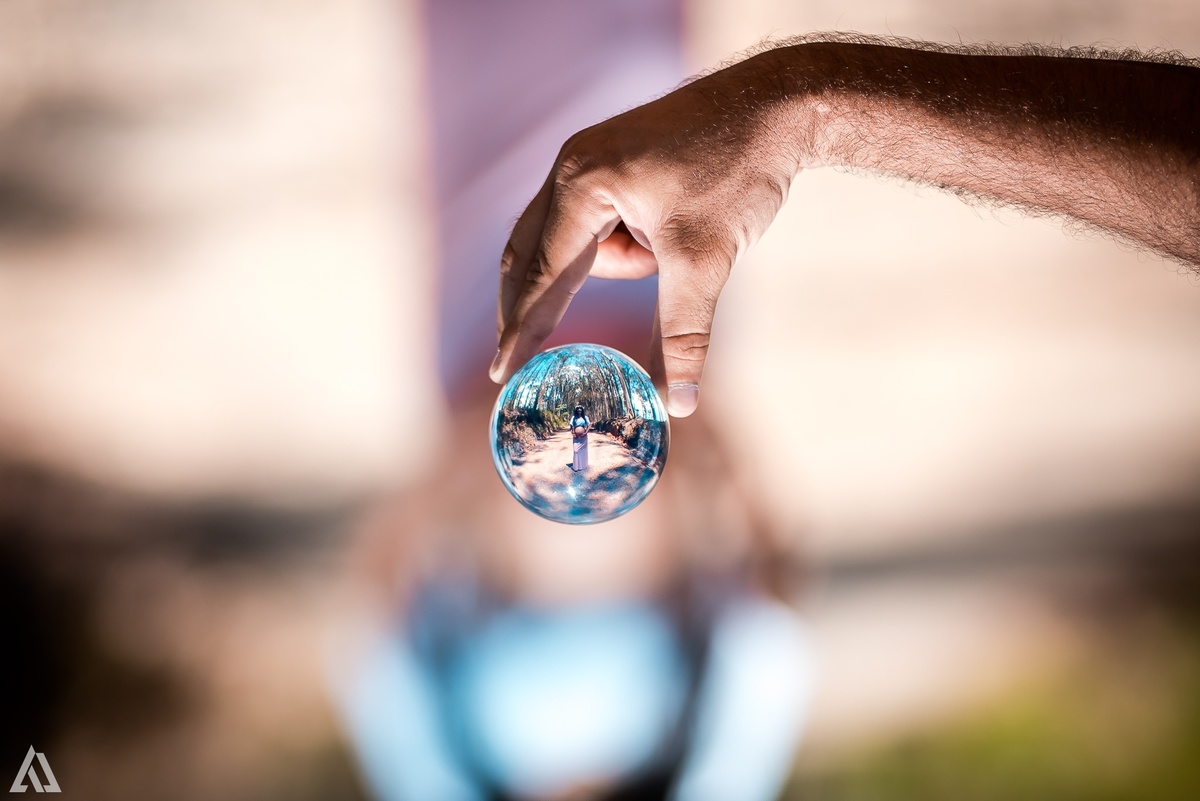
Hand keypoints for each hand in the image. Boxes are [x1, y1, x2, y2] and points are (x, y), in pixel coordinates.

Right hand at [490, 53, 806, 416]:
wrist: (776, 104)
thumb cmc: (737, 170)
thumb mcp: (706, 261)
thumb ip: (682, 335)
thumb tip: (678, 405)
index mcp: (582, 185)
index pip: (540, 274)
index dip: (519, 330)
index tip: (499, 373)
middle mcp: (571, 167)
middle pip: (532, 254)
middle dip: (536, 305)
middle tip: (518, 358)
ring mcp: (586, 160)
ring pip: (573, 243)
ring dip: (613, 267)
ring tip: (667, 250)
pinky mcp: (607, 162)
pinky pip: (596, 224)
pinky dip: (622, 248)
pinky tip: (663, 236)